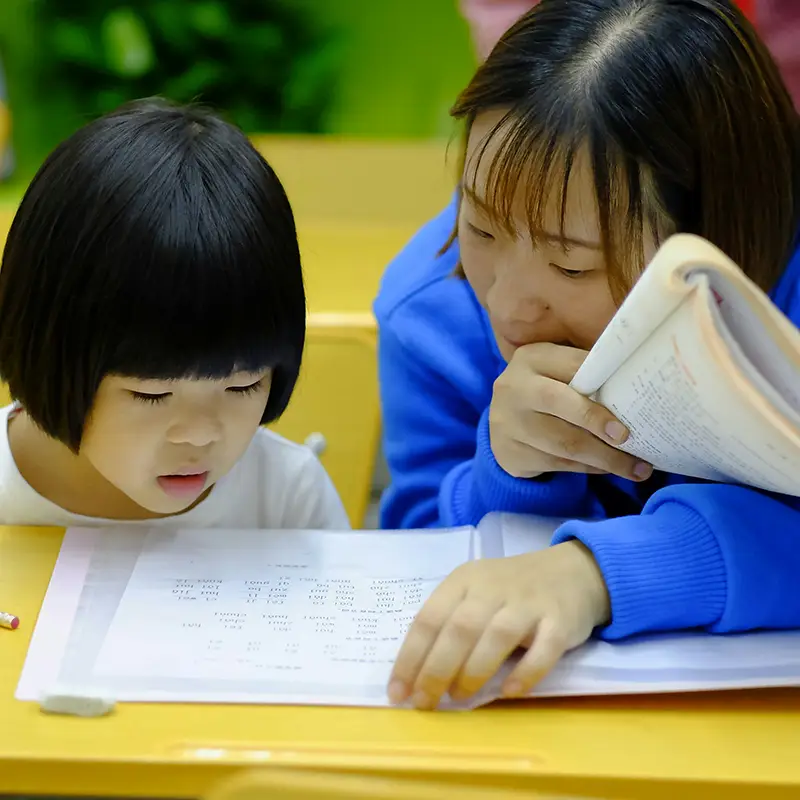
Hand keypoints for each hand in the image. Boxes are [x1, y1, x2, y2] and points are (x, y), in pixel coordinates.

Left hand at [387, 541, 609, 709]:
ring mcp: (528, 603)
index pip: (429, 618)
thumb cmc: (511, 590)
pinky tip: (509, 691)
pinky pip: (544, 648)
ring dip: (474, 670)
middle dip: (436, 670)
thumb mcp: (474, 593)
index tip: (398, 693)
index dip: (410, 657)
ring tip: (459, 698)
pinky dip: (526, 672)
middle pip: (459, 629)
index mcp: (463, 580)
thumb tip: (418, 675)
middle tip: (425, 703)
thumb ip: (450, 624)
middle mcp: (492, 588)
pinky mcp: (560, 620)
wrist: (572, 571)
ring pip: (497, 636)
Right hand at [490, 343, 652, 480]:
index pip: (573, 365)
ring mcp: (508, 422)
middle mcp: (514, 387)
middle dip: (598, 421)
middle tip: (628, 438)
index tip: (634, 399)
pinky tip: (607, 469)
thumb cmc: (545, 393)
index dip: (603, 381)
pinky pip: (557, 464)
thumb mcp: (556, 373)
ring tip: (636, 469)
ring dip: (604, 457)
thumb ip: (587, 375)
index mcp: (532, 358)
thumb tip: (640, 387)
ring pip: (563, 442)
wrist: (501, 425)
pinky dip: (588, 468)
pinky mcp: (510, 453)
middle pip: (560, 402)